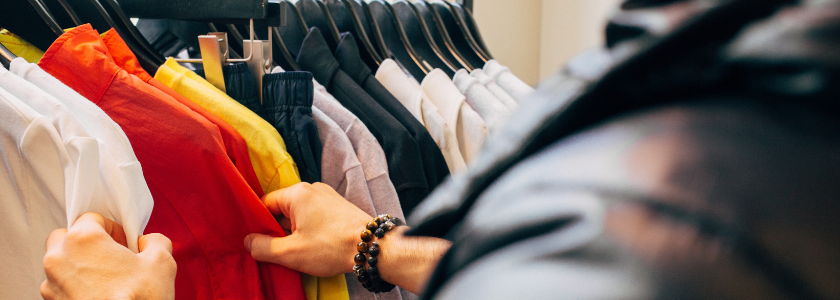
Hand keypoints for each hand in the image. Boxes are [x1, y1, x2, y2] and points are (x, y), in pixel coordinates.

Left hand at [41, 212, 176, 299]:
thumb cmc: (138, 299)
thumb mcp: (162, 262)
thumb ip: (155, 242)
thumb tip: (149, 243)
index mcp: (83, 239)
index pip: (92, 217)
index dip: (113, 228)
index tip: (124, 242)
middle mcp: (59, 258)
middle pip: (68, 236)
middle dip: (88, 242)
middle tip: (111, 255)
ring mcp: (52, 283)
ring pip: (61, 262)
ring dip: (80, 264)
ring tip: (107, 279)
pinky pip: (61, 285)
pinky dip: (75, 285)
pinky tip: (99, 294)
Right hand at [245, 183, 449, 294]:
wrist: (372, 246)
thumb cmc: (331, 247)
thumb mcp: (291, 252)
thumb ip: (263, 247)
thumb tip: (248, 241)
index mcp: (297, 193)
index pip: (265, 204)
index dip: (259, 223)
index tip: (259, 241)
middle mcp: (312, 188)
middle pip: (283, 208)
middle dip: (278, 229)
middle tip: (279, 250)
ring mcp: (328, 196)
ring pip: (299, 213)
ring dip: (295, 231)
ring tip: (299, 251)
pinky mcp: (339, 206)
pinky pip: (315, 215)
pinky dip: (310, 229)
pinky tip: (314, 245)